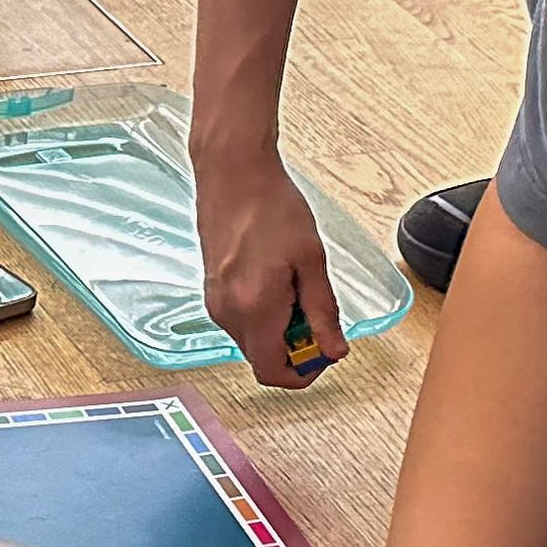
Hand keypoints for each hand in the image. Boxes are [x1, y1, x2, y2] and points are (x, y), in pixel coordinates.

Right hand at [195, 139, 343, 387]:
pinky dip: (264, 317)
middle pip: (263, 359)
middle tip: (318, 315)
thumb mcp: (311, 261)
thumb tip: (335, 349)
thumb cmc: (271, 207)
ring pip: (253, 342)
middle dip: (294, 349)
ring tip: (297, 290)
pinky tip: (278, 284)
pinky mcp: (212, 292)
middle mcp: (228, 314)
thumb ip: (323, 311)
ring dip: (279, 332)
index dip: (303, 374)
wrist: (233, 173)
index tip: (325, 352)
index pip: (273, 372)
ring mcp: (216, 304)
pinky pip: (241, 323)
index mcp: (255, 309)